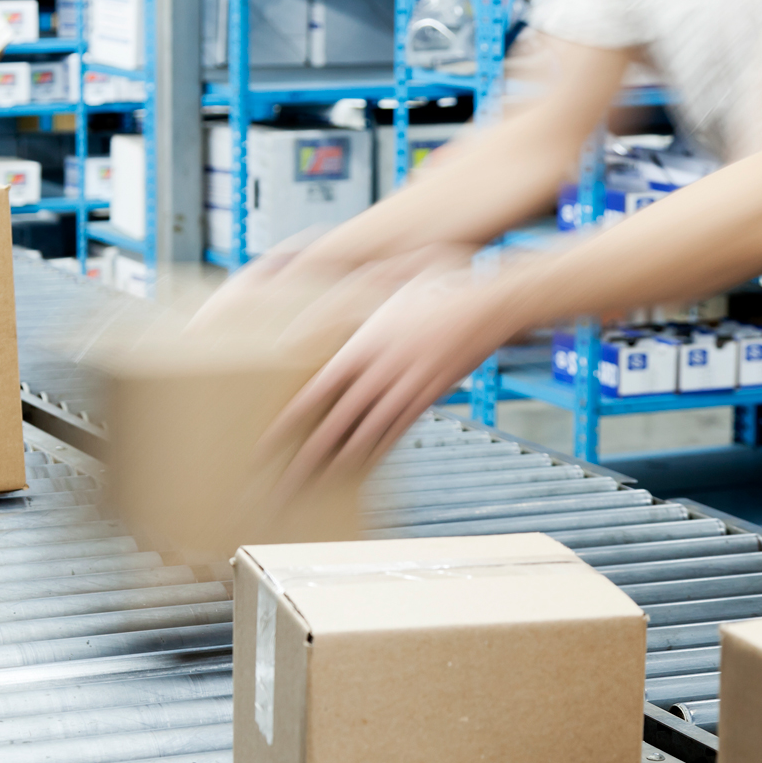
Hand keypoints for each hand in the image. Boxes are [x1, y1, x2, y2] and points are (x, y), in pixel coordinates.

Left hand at [266, 265, 517, 497]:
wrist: (492, 303)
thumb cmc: (443, 282)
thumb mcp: (393, 276)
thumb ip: (354, 289)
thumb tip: (321, 294)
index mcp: (364, 345)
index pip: (317, 391)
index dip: (291, 421)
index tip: (268, 441)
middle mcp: (382, 373)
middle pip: (336, 425)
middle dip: (306, 458)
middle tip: (283, 483)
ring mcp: (407, 389)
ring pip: (365, 437)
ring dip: (337, 465)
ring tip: (314, 486)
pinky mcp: (428, 398)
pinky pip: (396, 432)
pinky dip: (375, 454)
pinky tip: (358, 469)